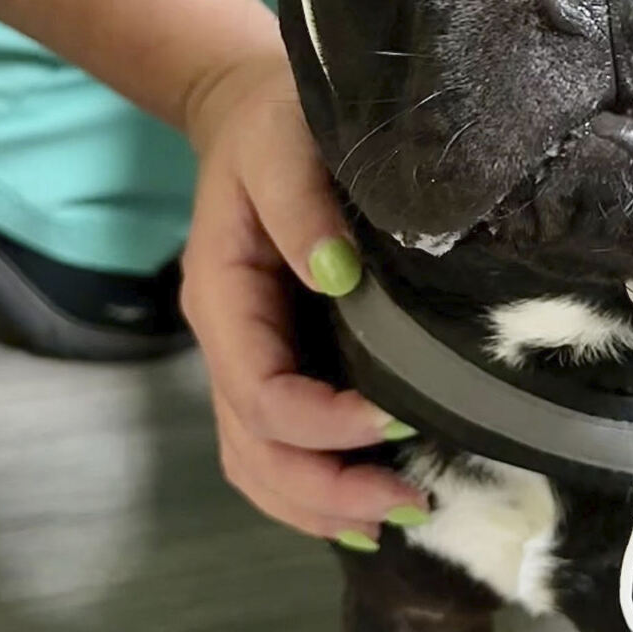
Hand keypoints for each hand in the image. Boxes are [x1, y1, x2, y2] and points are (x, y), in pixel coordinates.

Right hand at [181, 53, 425, 542]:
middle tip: (410, 503)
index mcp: (223, 296)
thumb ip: (304, 206)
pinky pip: (277, 448)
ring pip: (259, 464)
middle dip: (326, 491)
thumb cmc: (276, 121)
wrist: (252, 110)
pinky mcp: (276, 364)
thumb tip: (337, 276)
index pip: (260, 392)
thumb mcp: (284, 143)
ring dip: (319, 505)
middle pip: (255, 450)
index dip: (324, 423)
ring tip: (396, 521)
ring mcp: (247, 359)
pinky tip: (369, 509)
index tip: (398, 417)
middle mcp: (227, 341)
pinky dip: (315, 491)